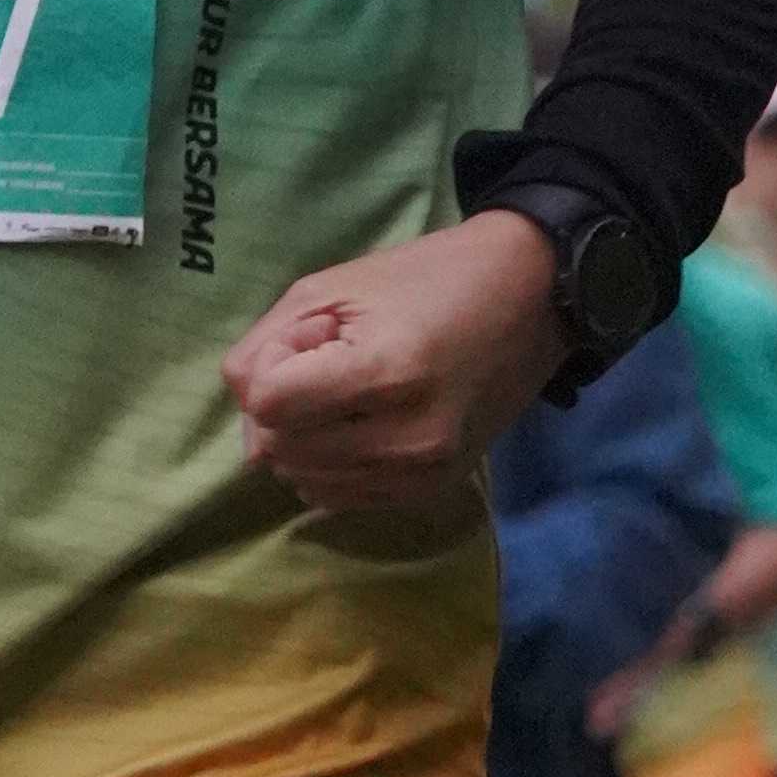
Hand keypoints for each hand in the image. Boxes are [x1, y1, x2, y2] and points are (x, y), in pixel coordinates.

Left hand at [221, 216, 557, 509]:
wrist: (530, 299)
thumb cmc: (426, 279)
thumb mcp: (330, 288)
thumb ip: (264, 348)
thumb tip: (246, 426)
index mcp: (386, 374)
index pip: (267, 406)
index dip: (271, 368)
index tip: (310, 339)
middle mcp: (407, 438)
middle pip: (279, 449)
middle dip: (283, 405)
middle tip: (333, 360)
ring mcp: (423, 473)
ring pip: (301, 480)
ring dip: (304, 437)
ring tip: (352, 391)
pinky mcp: (431, 491)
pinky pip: (338, 497)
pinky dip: (329, 464)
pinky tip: (360, 423)